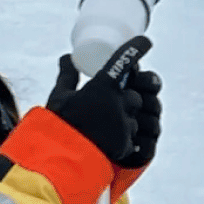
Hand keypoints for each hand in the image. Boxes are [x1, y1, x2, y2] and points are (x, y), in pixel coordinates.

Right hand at [45, 37, 159, 167]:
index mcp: (102, 87)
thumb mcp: (59, 97)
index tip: (146, 41)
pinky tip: (108, 141)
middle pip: (134, 93)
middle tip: (111, 103)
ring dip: (125, 119)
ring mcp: (125, 123)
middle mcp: (118, 103)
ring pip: (136, 115)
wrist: (60, 162)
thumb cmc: (58, 127)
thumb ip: (67, 76)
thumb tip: (66, 57)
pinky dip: (124, 136)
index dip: (137, 48)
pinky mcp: (128, 142)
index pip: (125, 61)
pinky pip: (135, 135)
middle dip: (126, 97)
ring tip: (104, 127)